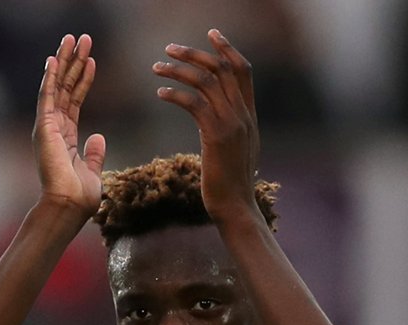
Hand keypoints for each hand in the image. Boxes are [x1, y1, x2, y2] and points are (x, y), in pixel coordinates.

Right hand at [33, 34, 106, 220]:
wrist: (69, 206)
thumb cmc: (79, 196)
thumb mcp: (93, 171)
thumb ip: (94, 154)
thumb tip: (99, 138)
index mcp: (65, 137)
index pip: (74, 101)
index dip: (82, 79)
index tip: (91, 60)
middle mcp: (54, 128)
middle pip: (64, 87)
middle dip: (73, 62)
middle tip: (81, 39)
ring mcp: (47, 126)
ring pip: (56, 86)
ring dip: (64, 62)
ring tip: (73, 39)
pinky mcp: (44, 127)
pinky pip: (47, 97)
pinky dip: (50, 77)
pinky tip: (54, 59)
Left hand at [153, 29, 260, 224]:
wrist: (236, 208)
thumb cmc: (230, 186)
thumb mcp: (237, 152)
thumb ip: (230, 131)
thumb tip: (215, 122)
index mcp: (250, 116)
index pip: (244, 71)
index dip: (228, 49)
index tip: (212, 34)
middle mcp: (244, 115)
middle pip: (222, 69)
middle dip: (195, 53)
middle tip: (169, 48)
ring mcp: (232, 124)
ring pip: (206, 82)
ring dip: (178, 70)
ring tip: (157, 67)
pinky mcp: (216, 136)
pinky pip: (194, 103)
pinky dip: (175, 94)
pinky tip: (160, 94)